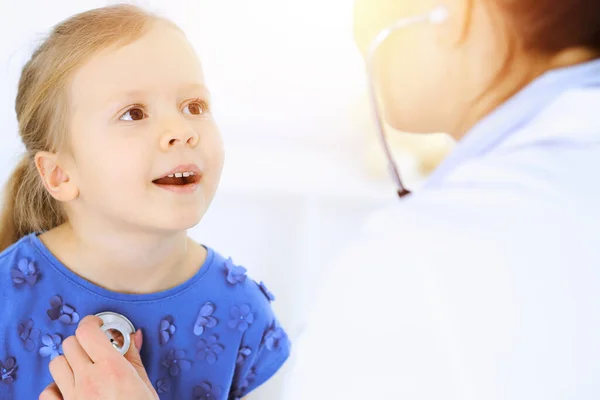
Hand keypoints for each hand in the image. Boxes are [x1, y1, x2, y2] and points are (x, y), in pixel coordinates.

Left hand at [39, 315, 158, 399]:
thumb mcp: (144, 385)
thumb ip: (134, 358)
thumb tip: (133, 336)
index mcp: (112, 368)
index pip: (88, 331)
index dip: (92, 323)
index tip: (99, 324)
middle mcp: (89, 380)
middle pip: (71, 343)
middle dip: (83, 342)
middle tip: (95, 349)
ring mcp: (73, 397)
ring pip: (56, 364)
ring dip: (69, 363)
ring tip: (84, 369)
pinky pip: (47, 392)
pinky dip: (55, 389)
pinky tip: (70, 391)